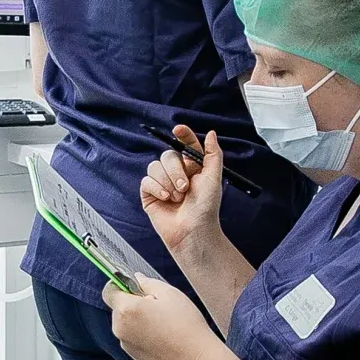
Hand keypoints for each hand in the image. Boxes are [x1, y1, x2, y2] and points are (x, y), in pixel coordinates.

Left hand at [103, 277, 225, 359]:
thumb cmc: (185, 325)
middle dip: (132, 303)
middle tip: (157, 306)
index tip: (134, 286)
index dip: (119, 285)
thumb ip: (148, 283)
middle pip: (118, 308)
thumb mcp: (170, 294)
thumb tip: (137, 279)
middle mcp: (120, 328)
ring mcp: (126, 344)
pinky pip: (133, 338)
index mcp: (126, 310)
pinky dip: (142, 334)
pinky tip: (163, 336)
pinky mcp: (134, 356)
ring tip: (163, 323)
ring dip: (137, 319)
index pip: (108, 291)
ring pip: (126, 324)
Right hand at [141, 126, 225, 254]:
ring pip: (155, 166)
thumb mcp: (214, 177)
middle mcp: (176, 173)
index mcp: (192, 167)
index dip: (182, 135)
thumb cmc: (206, 208)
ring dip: (167, 182)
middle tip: (185, 188)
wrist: (193, 230)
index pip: (185, 144)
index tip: (178, 129)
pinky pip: (146, 180)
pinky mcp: (149, 193)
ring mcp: (161, 183)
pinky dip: (157, 188)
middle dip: (176, 171)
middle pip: (168, 156)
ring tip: (177, 197)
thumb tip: (211, 134)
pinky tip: (166, 199)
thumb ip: (213, 154)